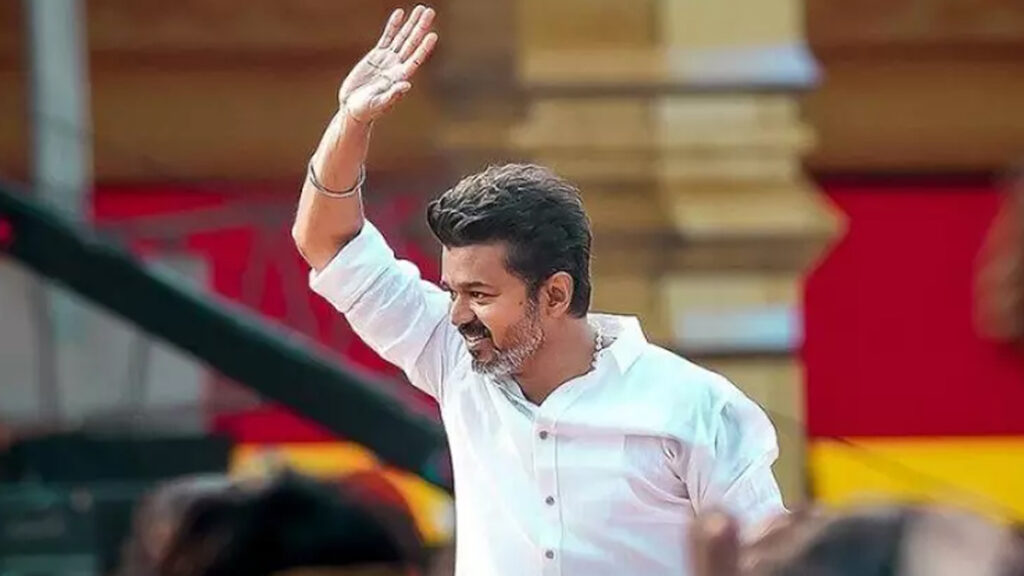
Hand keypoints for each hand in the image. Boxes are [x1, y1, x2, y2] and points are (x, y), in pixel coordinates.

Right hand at [338, 5, 437, 124]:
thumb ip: (392, 95)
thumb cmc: (366, 111)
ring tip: (420, 9)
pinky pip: (387, 37)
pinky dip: (393, 26)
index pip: (415, 59)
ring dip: (411, 24)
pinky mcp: (377, 56)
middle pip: (412, 43)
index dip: (424, 47)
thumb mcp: (379, 104)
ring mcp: (388, 60)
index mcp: (400, 77)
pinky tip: (399, 14)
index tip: (432, 35)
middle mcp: (397, 66)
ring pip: (402, 38)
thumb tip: (406, 85)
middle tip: (429, 12)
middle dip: (421, 27)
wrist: (353, 108)